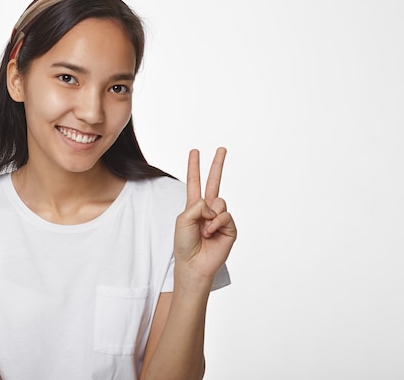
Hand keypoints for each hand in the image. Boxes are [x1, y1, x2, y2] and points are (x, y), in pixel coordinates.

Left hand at [174, 147, 236, 279]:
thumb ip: (196, 205)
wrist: (194, 264)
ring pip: (219, 201)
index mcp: (193, 206)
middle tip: (222, 148)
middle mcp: (208, 209)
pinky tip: (210, 233)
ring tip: (203, 231)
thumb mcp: (183, 219)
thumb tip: (213, 204)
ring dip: (209, 216)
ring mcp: (219, 218)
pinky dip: (216, 223)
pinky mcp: (230, 228)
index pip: (194, 182)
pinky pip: (225, 215)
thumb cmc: (184, 244)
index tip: (195, 152)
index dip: (194, 166)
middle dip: (217, 164)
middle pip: (214, 182)